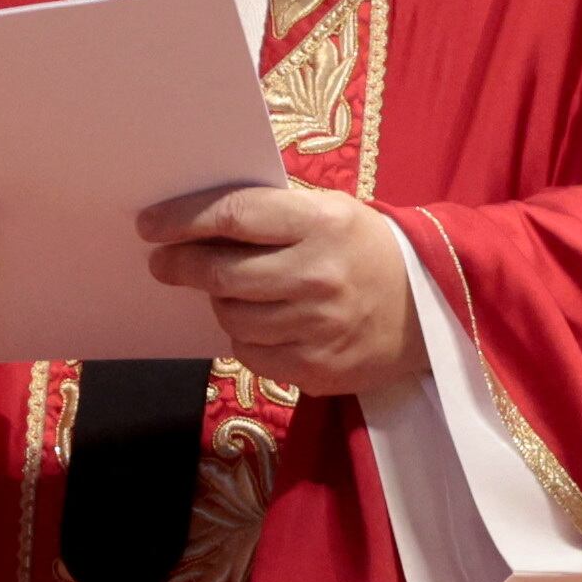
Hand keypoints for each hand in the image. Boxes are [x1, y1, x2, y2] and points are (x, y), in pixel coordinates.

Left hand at [141, 185, 429, 394]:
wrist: (431, 313)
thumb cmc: (366, 251)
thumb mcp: (333, 212)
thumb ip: (273, 211)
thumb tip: (196, 217)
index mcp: (323, 224)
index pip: (234, 217)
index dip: (183, 221)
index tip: (150, 225)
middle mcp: (319, 276)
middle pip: (223, 274)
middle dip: (181, 266)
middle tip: (162, 263)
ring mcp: (318, 328)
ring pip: (232, 317)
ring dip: (218, 303)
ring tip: (226, 291)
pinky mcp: (316, 369)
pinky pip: (251, 354)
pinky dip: (244, 337)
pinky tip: (259, 322)